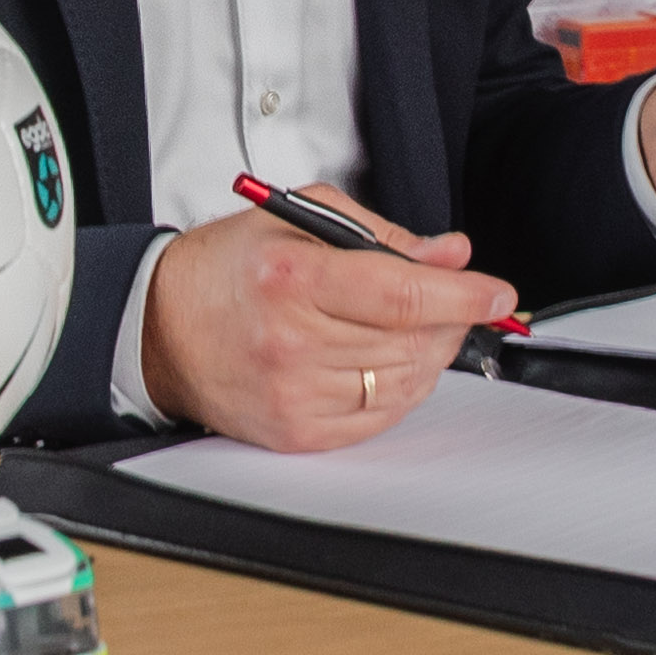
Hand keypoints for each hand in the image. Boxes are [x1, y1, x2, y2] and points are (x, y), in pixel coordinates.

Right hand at [141, 191, 513, 450]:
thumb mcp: (301, 221)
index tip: (496, 291)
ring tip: (410, 327)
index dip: (464, 294)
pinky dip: (400, 389)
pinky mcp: (295, 433)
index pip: (406, 294)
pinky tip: (385, 361)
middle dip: (450, 320)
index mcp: (293, 280)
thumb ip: (383, 236)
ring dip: (427, 354)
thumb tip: (450, 255)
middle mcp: (292, 342)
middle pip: (413, 341)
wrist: (159, 328)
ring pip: (404, 382)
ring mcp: (293, 395)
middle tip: (453, 302)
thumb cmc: (227, 269)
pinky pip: (379, 418)